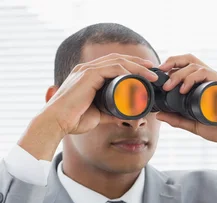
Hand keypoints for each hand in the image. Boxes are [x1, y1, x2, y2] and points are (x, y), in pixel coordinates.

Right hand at [42, 53, 157, 135]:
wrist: (57, 123)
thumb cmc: (73, 120)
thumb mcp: (97, 115)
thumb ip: (110, 112)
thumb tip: (125, 114)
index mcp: (89, 76)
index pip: (114, 65)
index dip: (132, 67)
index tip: (147, 75)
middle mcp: (87, 69)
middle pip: (118, 59)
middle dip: (138, 63)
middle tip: (154, 70)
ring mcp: (87, 70)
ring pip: (117, 62)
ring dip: (137, 67)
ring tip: (151, 75)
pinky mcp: (87, 75)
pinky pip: (111, 68)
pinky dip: (127, 71)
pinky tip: (138, 77)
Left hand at [155, 54, 216, 145]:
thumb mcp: (195, 125)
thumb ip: (178, 120)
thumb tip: (159, 115)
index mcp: (204, 83)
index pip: (186, 66)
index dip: (171, 66)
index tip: (158, 75)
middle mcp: (211, 77)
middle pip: (189, 59)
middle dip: (172, 62)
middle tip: (159, 75)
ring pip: (195, 66)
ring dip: (179, 74)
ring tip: (169, 87)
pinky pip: (207, 74)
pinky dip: (193, 79)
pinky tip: (184, 89)